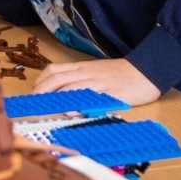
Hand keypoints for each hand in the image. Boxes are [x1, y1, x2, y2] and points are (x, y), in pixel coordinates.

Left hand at [33, 59, 160, 105]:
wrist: (147, 70)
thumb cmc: (121, 74)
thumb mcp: (97, 73)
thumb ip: (80, 81)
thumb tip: (62, 94)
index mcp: (82, 68)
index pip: (54, 70)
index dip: (40, 81)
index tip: (32, 93)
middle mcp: (86, 73)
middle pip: (56, 78)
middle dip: (41, 91)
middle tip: (33, 104)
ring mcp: (97, 82)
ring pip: (70, 86)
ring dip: (55, 98)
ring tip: (44, 108)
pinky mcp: (110, 92)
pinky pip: (91, 96)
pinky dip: (78, 103)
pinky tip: (70, 111)